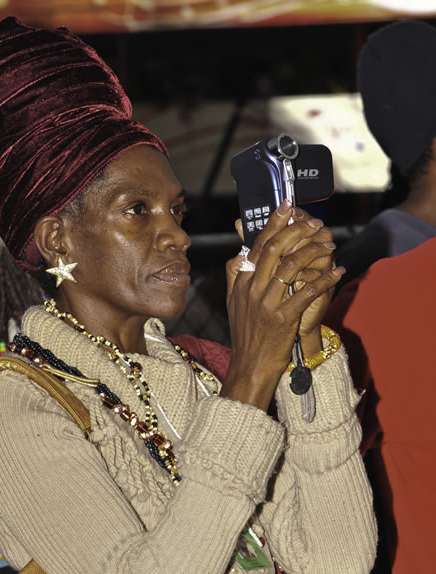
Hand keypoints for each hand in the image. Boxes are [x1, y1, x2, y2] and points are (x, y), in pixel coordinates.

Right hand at [222, 201, 344, 409]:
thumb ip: (235, 275)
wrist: (250, 366)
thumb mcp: (234, 303)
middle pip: (275, 249)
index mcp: (241, 282)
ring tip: (330, 245)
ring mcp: (266, 304)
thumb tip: (238, 252)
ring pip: (292, 266)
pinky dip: (325, 279)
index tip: (288, 207)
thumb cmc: (246, 335)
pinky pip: (307, 292)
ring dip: (314, 251)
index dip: (274, 223)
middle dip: (297, 230)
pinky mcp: (283, 319)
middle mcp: (251, 289)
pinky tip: (338, 272)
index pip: (257, 245)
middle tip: (315, 222)